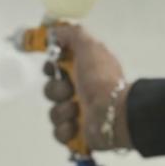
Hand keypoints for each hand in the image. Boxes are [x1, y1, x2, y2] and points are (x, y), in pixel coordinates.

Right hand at [43, 23, 130, 151]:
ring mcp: (79, 114)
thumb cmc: (101, 78)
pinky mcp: (77, 134)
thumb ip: (72, 34)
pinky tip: (76, 126)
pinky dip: (65, 130)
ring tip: (77, 110)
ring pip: (53, 112)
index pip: (56, 69)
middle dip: (56, 90)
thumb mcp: (89, 46)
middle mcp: (81, 92)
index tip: (52, 67)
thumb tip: (55, 31)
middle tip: (69, 91)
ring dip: (62, 111)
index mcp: (84, 72)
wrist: (113, 113)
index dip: (50, 68)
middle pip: (51, 90)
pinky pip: (58, 132)